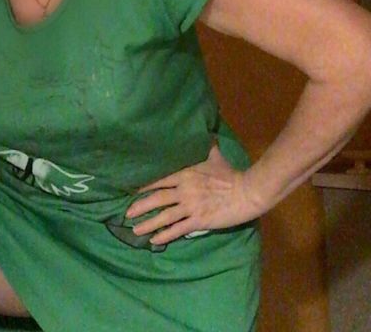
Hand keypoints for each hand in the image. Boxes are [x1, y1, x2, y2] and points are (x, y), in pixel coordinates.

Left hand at [125, 142, 260, 244]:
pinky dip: (165, 235)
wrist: (246, 192)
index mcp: (185, 174)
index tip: (132, 192)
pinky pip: (178, 229)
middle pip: (157, 199)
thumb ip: (206, 146)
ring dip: (148, 223)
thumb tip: (205, 132)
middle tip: (127, 213)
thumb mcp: (214, 156)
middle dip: (140, 206)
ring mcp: (191, 206)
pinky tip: (154, 240)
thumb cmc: (230, 173)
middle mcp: (184, 190)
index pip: (159, 180)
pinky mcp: (199, 221)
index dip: (145, 187)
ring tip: (135, 229)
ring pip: (164, 216)